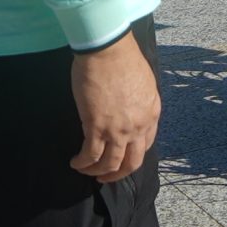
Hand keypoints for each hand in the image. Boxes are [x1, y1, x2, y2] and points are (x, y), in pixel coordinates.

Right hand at [68, 29, 160, 181]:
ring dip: (98, 172)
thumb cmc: (123, 58)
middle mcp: (138, 126)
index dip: (132, 155)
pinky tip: (75, 162)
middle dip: (118, 174)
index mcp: (151, 114)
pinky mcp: (96, 127)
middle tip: (105, 176)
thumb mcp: (144, 83)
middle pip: (132, 162)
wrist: (108, 50)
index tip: (122, 157)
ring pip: (110, 164)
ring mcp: (118, 129)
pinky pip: (90, 155)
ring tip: (86, 171)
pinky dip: (82, 163)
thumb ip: (140, 102)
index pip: (146, 145)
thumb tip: (130, 111)